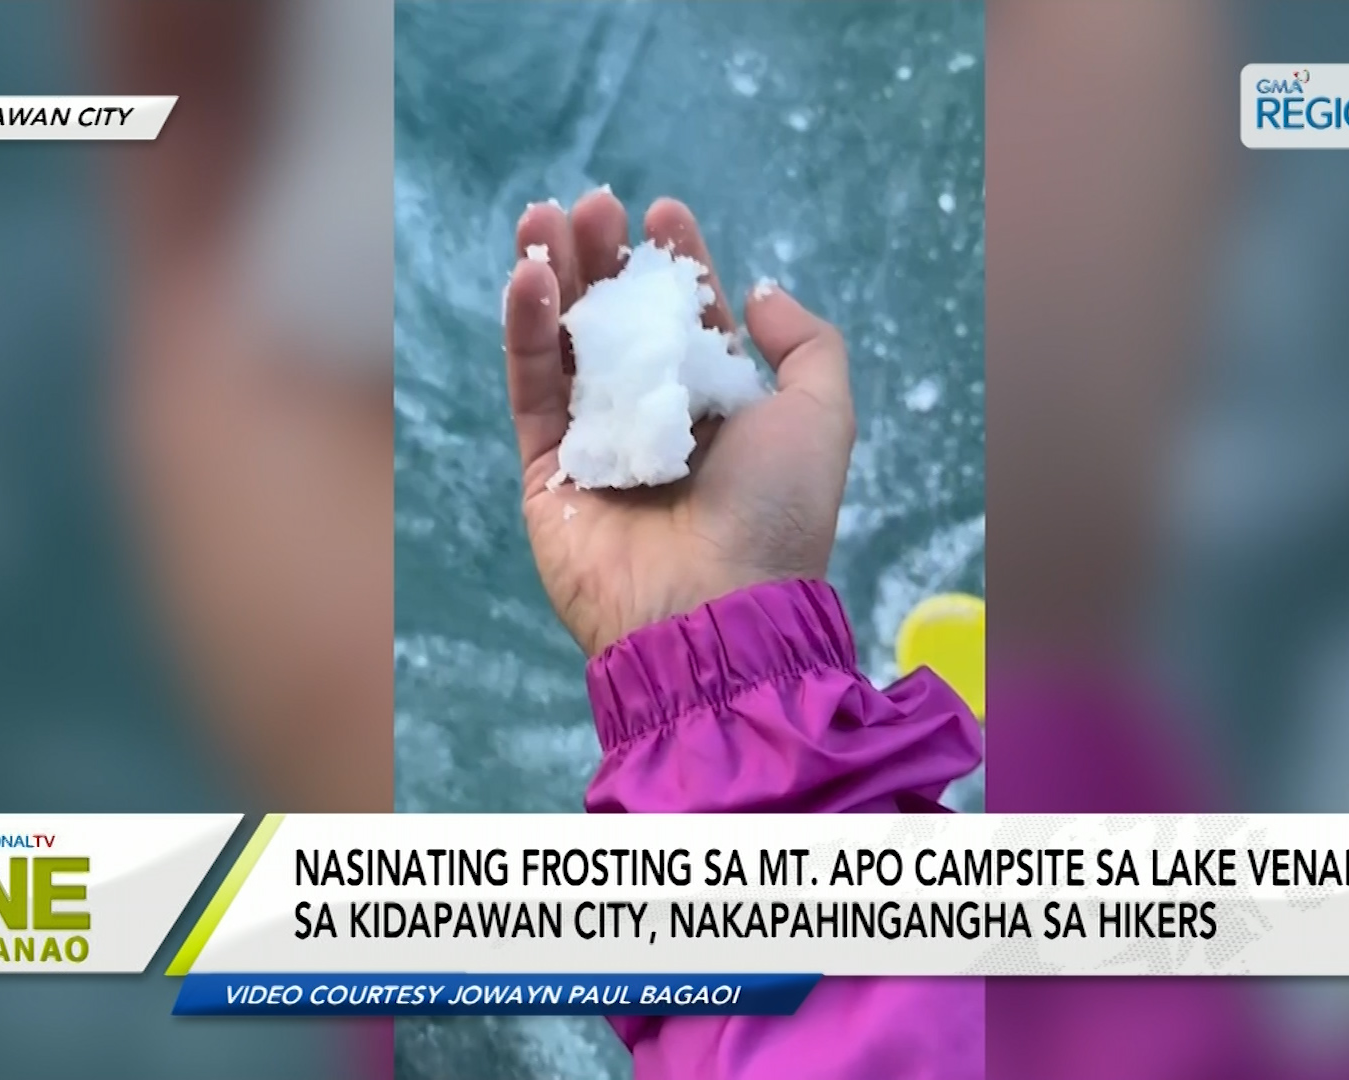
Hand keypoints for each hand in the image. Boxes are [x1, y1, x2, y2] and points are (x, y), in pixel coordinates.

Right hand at [505, 193, 854, 657]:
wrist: (714, 609)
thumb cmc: (776, 514)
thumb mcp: (824, 415)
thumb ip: (808, 344)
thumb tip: (760, 292)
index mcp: (720, 411)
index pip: (687, 321)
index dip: (675, 263)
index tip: (664, 211)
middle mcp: (656, 423)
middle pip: (619, 323)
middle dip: (606, 258)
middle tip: (595, 205)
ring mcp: (597, 445)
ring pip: (567, 346)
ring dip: (555, 277)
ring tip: (546, 217)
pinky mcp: (546, 472)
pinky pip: (530, 390)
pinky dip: (524, 329)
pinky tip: (527, 276)